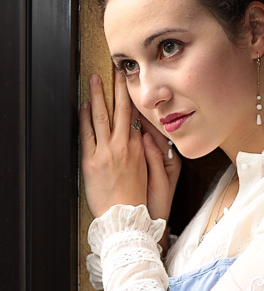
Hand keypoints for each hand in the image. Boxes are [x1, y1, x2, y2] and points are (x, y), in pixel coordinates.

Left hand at [79, 72, 147, 217]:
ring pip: (103, 118)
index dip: (134, 100)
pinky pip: (88, 134)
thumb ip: (148, 152)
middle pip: (123, 111)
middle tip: (119, 70)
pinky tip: (84, 106)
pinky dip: (86, 118)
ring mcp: (108, 153)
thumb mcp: (153, 175)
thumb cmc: (140, 201)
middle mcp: (125, 147)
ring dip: (99, 96)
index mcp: (140, 150)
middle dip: (120, 88)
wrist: (127, 219)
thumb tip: (145, 135)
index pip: (137, 118)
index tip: (131, 84)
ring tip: (95, 79)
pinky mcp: (92, 162)